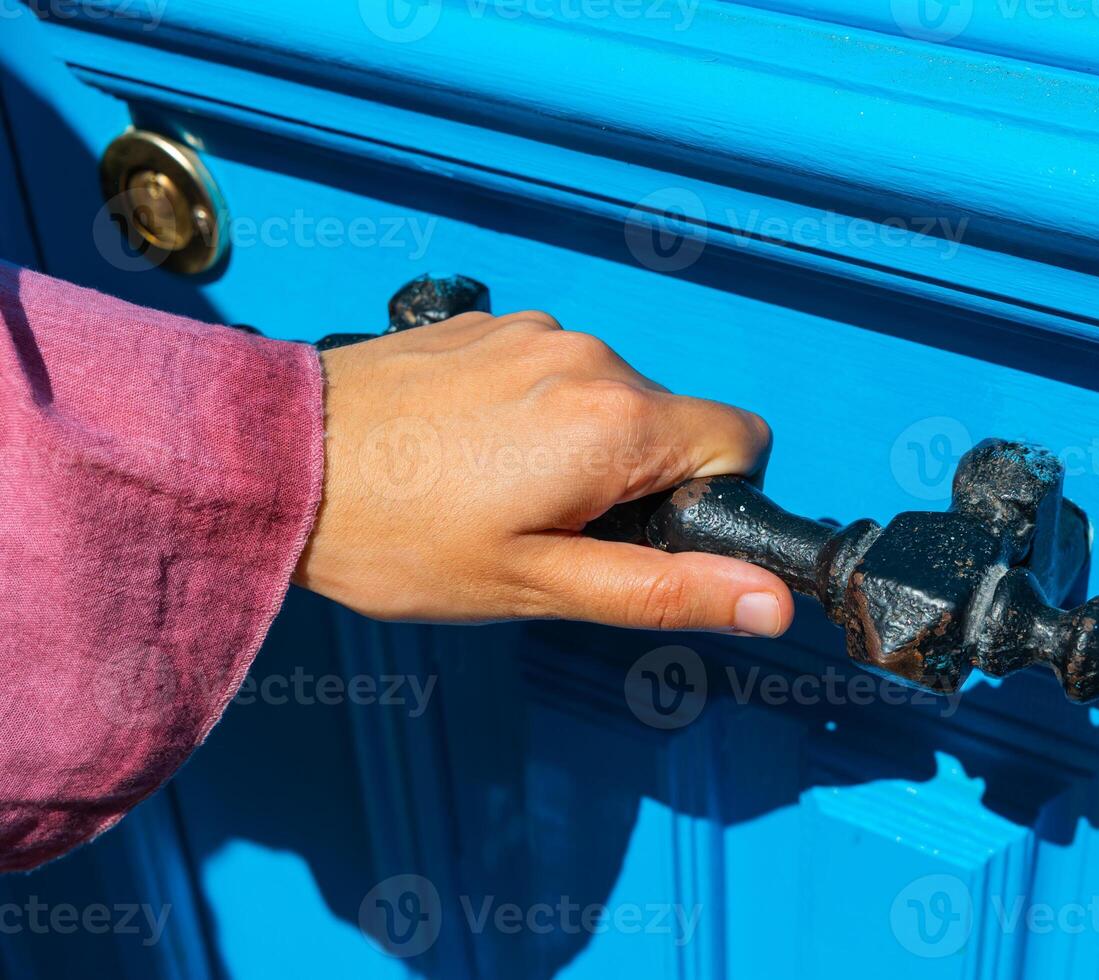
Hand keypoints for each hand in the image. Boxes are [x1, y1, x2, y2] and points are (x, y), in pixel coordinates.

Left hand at [291, 310, 794, 636]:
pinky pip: (552, 371)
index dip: (710, 500)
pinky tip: (464, 450)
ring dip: (581, 446)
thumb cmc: (397, 537)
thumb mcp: (538, 586)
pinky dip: (533, 412)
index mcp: (616, 421)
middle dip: (636, 482)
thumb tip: (773, 603)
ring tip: (492, 491)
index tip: (639, 537)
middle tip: (546, 531)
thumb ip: (666, 592)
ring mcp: (533, 330)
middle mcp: (588, 355)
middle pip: (670, 424)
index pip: (742, 442)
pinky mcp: (488, 323)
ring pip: (609, 398)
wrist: (271, 462)